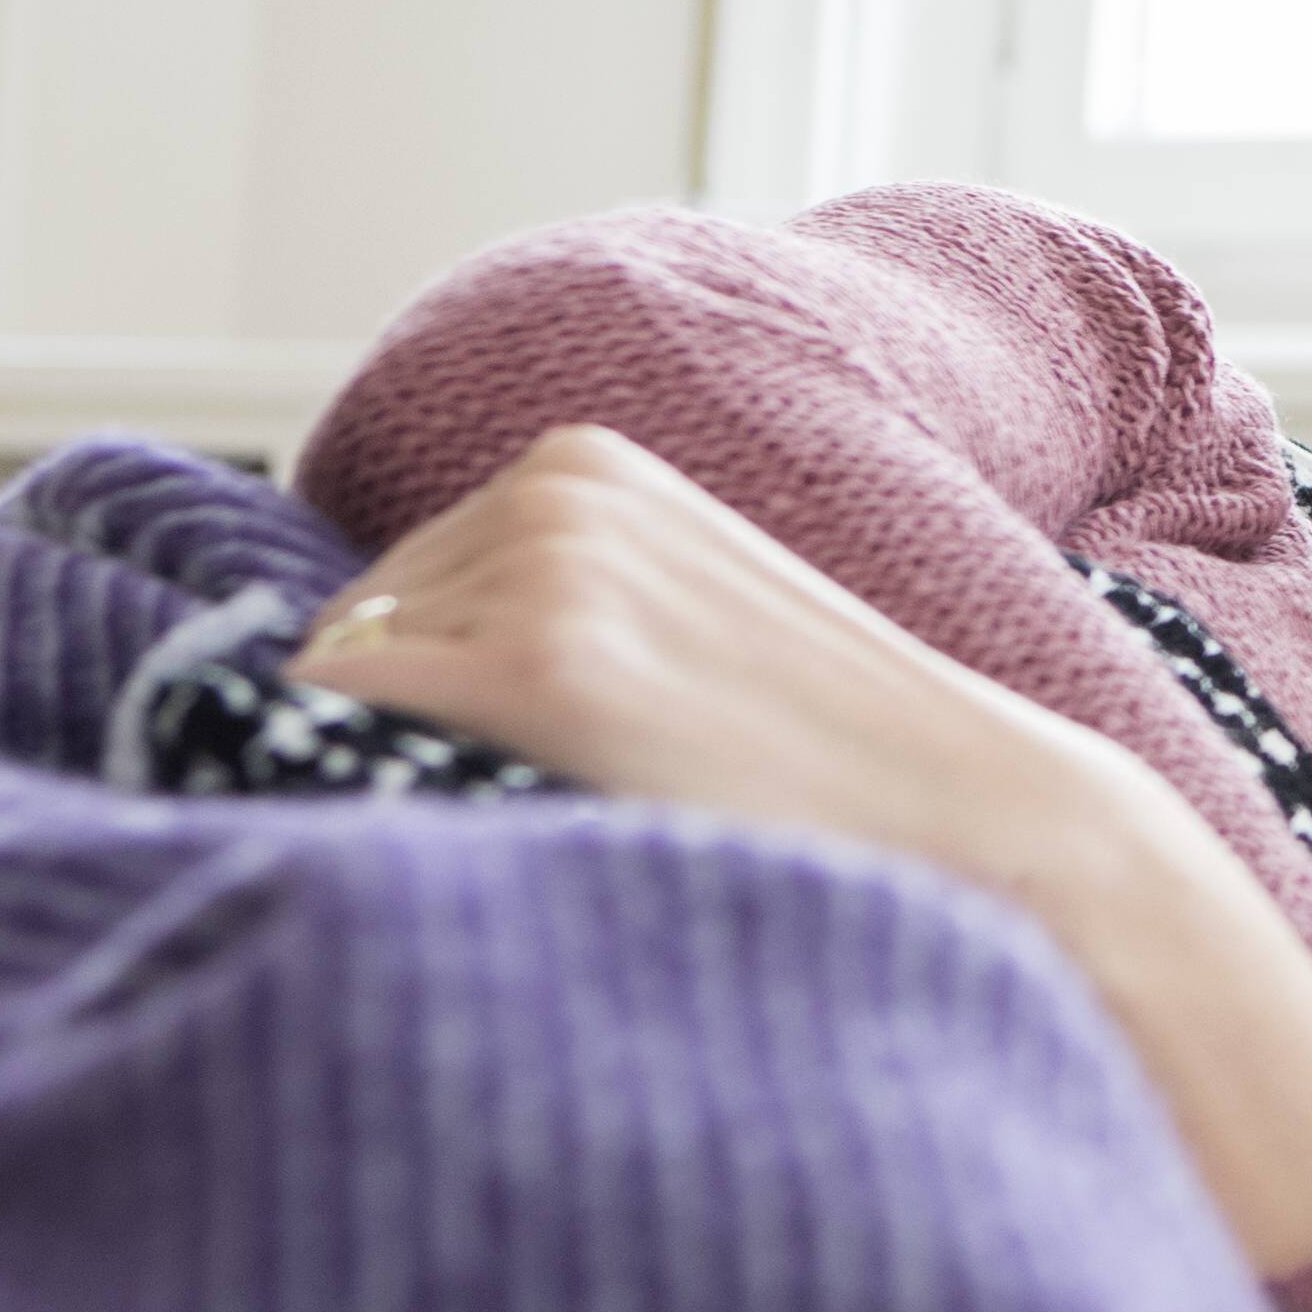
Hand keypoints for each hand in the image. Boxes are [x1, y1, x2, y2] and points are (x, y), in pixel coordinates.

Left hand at [300, 427, 1311, 1278]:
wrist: (983, 830)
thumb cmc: (823, 777)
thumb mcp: (681, 633)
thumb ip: (539, 613)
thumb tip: (327, 683)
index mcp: (582, 461)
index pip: (375, 594)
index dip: (407, 705)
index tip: (497, 780)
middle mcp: (550, 487)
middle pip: (342, 638)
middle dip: (391, 737)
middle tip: (539, 824)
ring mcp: (549, 566)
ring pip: (336, 692)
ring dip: (389, 775)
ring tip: (558, 835)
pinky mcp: (543, 663)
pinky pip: (343, 730)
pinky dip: (381, 801)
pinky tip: (506, 850)